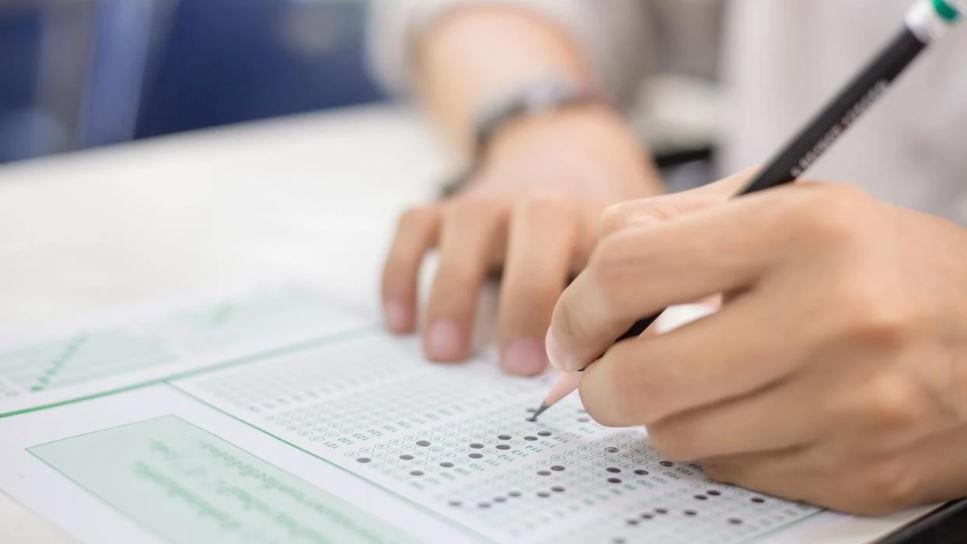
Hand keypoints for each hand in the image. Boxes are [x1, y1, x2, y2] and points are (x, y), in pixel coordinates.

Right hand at [382, 105, 661, 374]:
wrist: (564, 153)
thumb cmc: (596, 231)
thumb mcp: (624, 261)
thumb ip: (627, 311)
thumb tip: (608, 381)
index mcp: (597, 218)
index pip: (600, 258)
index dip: (590, 313)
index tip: (574, 364)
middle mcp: (542, 199)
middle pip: (538, 226)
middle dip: (526, 298)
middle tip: (515, 365)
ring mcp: (489, 199)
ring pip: (467, 225)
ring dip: (453, 290)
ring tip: (444, 352)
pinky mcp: (445, 204)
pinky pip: (414, 227)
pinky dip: (400, 272)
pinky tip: (400, 322)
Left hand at [546, 174, 966, 513]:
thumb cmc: (878, 263)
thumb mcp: (791, 204)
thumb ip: (681, 219)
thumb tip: (592, 265)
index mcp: (804, 231)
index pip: (629, 269)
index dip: (577, 305)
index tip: (576, 323)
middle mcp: (831, 318)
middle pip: (639, 377)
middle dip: (596, 382)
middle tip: (601, 371)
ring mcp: (849, 406)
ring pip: (676, 436)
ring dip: (660, 412)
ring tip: (694, 380)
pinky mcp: (858, 471)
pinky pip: (730, 471)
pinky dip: (718, 443)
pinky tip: (750, 410)